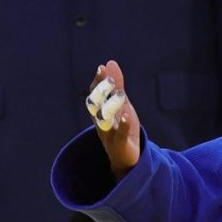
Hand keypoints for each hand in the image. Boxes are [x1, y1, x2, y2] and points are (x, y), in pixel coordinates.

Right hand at [88, 60, 140, 178]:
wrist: (127, 158)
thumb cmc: (121, 128)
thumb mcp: (121, 105)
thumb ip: (117, 85)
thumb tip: (110, 62)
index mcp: (100, 112)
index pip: (94, 94)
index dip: (97, 82)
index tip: (102, 68)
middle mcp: (101, 123)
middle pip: (96, 106)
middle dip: (101, 92)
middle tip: (110, 78)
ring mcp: (109, 135)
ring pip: (105, 121)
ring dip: (111, 106)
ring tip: (119, 94)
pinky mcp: (120, 146)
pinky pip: (119, 136)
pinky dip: (122, 126)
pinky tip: (126, 116)